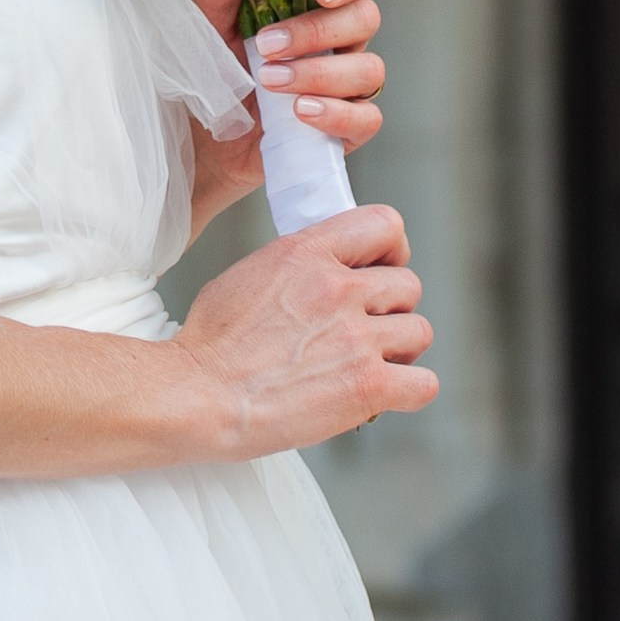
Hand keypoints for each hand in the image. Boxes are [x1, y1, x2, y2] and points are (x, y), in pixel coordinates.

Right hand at [172, 199, 436, 456]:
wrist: (196, 396)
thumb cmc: (209, 345)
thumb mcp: (248, 276)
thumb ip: (297, 268)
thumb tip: (324, 275)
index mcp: (306, 252)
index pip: (384, 224)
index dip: (391, 251)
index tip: (379, 272)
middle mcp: (338, 288)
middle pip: (408, 285)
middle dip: (391, 310)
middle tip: (364, 332)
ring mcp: (356, 338)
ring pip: (419, 331)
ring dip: (399, 351)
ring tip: (368, 365)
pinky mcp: (368, 386)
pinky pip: (423, 383)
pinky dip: (408, 391)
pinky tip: (384, 396)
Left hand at [187, 0, 387, 233]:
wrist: (208, 138)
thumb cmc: (218, 71)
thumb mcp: (209, 26)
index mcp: (316, 3)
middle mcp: (342, 38)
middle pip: (366, 17)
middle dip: (317, 30)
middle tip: (266, 45)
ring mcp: (349, 83)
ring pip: (369, 68)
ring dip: (319, 74)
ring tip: (271, 82)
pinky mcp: (348, 126)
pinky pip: (367, 118)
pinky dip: (336, 114)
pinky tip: (301, 112)